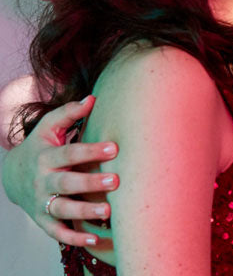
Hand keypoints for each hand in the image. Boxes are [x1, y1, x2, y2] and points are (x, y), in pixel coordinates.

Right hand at [1, 96, 118, 245]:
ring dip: (85, 211)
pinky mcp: (44, 220)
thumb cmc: (42, 146)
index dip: (90, 150)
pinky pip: (58, 232)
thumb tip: (92, 98)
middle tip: (115, 180)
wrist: (13, 175)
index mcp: (46, 157)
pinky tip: (95, 239)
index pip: (69, 153)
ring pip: (63, 209)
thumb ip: (69, 114)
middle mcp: (43, 181)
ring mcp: (42, 202)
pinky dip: (74, 238)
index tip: (115, 147)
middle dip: (90, 182)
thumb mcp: (49, 128)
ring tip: (108, 211)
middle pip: (66, 183)